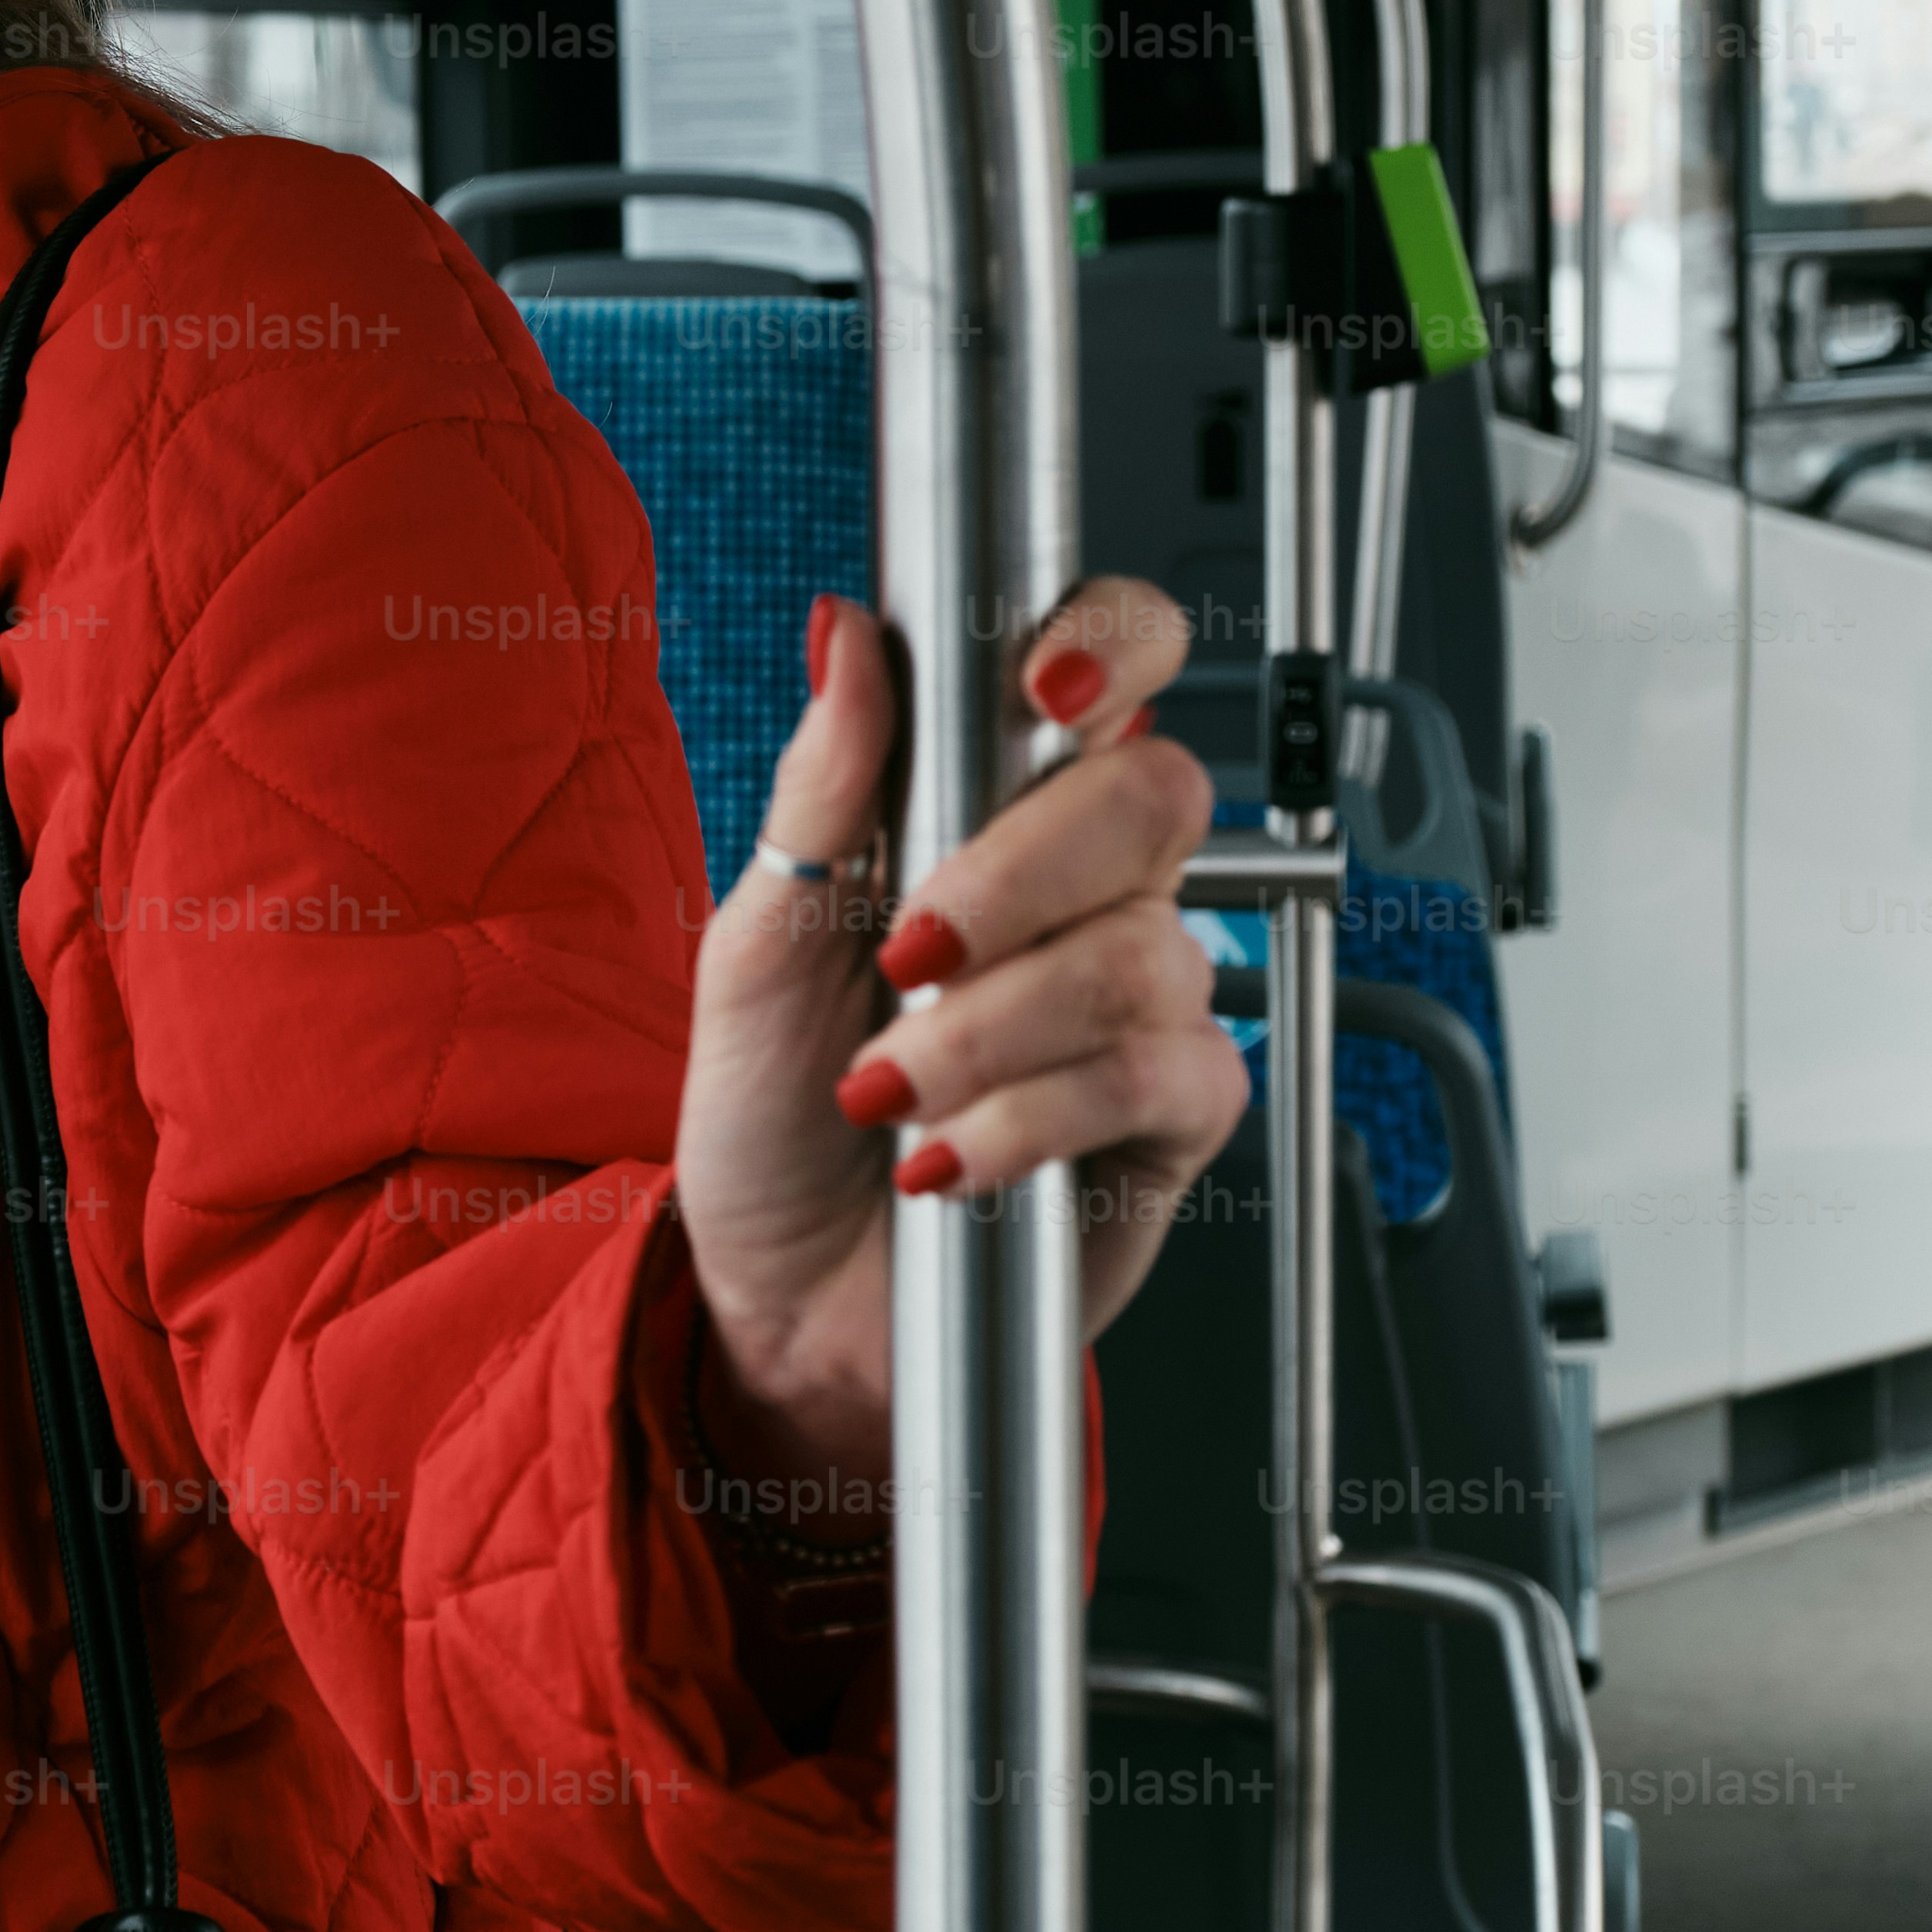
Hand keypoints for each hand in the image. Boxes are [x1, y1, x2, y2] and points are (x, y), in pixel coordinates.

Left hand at [669, 579, 1247, 1509]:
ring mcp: (1147, 999)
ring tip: (888, 1092)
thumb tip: (851, 632)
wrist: (783, 1299)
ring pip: (1139, 956)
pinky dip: (1027, 1120)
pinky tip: (951, 1159)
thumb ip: (824, 786)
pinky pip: (1150, 1079)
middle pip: (1155, 793)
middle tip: (910, 951)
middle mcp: (1093, 886)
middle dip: (1018, 874)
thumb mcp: (756, 944)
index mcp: (998, 805)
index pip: (1114, 666)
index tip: (1038, 687)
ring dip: (987, 1032)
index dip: (1108, 647)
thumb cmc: (775, 1115)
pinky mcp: (1174, 1118)